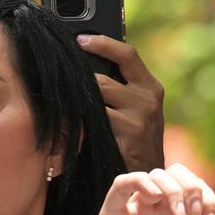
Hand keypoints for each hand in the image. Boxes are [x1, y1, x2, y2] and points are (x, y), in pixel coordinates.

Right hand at [68, 164, 214, 214]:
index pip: (198, 190)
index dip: (214, 198)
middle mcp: (156, 209)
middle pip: (180, 174)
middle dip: (196, 188)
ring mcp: (135, 208)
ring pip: (157, 174)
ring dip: (174, 189)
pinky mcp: (113, 211)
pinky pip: (124, 182)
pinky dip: (142, 184)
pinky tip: (155, 200)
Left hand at [77, 35, 164, 171]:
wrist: (149, 175)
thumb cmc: (135, 138)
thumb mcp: (138, 108)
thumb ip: (123, 86)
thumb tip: (87, 60)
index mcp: (151, 87)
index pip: (127, 54)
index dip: (102, 43)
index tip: (80, 39)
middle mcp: (148, 100)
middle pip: (103, 79)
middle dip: (81, 82)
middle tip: (63, 80)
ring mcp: (137, 120)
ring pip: (95, 100)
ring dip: (79, 104)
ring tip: (69, 108)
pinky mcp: (125, 137)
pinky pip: (92, 122)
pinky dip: (80, 122)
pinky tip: (74, 126)